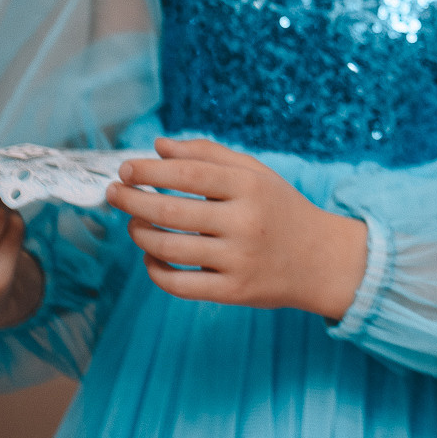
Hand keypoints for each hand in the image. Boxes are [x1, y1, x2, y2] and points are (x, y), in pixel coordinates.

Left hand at [108, 138, 366, 319]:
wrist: (322, 260)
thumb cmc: (282, 210)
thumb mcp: (256, 174)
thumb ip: (209, 155)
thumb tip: (158, 145)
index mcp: (251, 187)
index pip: (188, 173)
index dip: (150, 170)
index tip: (126, 169)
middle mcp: (245, 222)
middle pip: (171, 210)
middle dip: (133, 199)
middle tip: (114, 193)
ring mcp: (238, 260)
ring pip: (168, 248)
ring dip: (140, 233)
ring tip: (133, 223)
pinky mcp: (233, 292)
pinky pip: (178, 284)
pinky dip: (155, 271)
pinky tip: (151, 257)